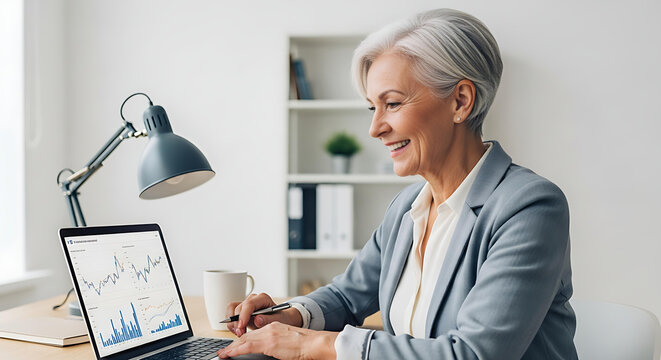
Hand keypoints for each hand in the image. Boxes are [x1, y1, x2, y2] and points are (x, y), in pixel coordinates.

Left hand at [217, 322, 337, 359]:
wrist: (315, 343)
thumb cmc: (307, 345)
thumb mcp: (289, 341)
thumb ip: (278, 343)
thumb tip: (273, 350)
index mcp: (275, 326)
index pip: (254, 333)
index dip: (242, 340)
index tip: (235, 346)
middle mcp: (270, 327)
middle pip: (247, 336)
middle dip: (234, 344)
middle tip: (225, 351)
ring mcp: (269, 334)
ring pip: (245, 340)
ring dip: (232, 348)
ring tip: (224, 354)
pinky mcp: (269, 343)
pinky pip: (247, 346)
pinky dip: (236, 350)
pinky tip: (229, 354)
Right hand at [225, 293, 302, 336]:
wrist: (281, 319)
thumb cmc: (281, 318)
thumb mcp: (278, 320)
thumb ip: (268, 319)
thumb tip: (257, 319)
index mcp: (263, 298)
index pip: (249, 304)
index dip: (243, 315)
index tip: (241, 326)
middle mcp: (253, 299)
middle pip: (238, 308)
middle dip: (237, 322)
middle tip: (241, 334)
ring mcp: (246, 305)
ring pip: (232, 309)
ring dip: (232, 322)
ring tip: (239, 333)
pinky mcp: (241, 311)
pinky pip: (230, 314)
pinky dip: (231, 323)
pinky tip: (237, 331)